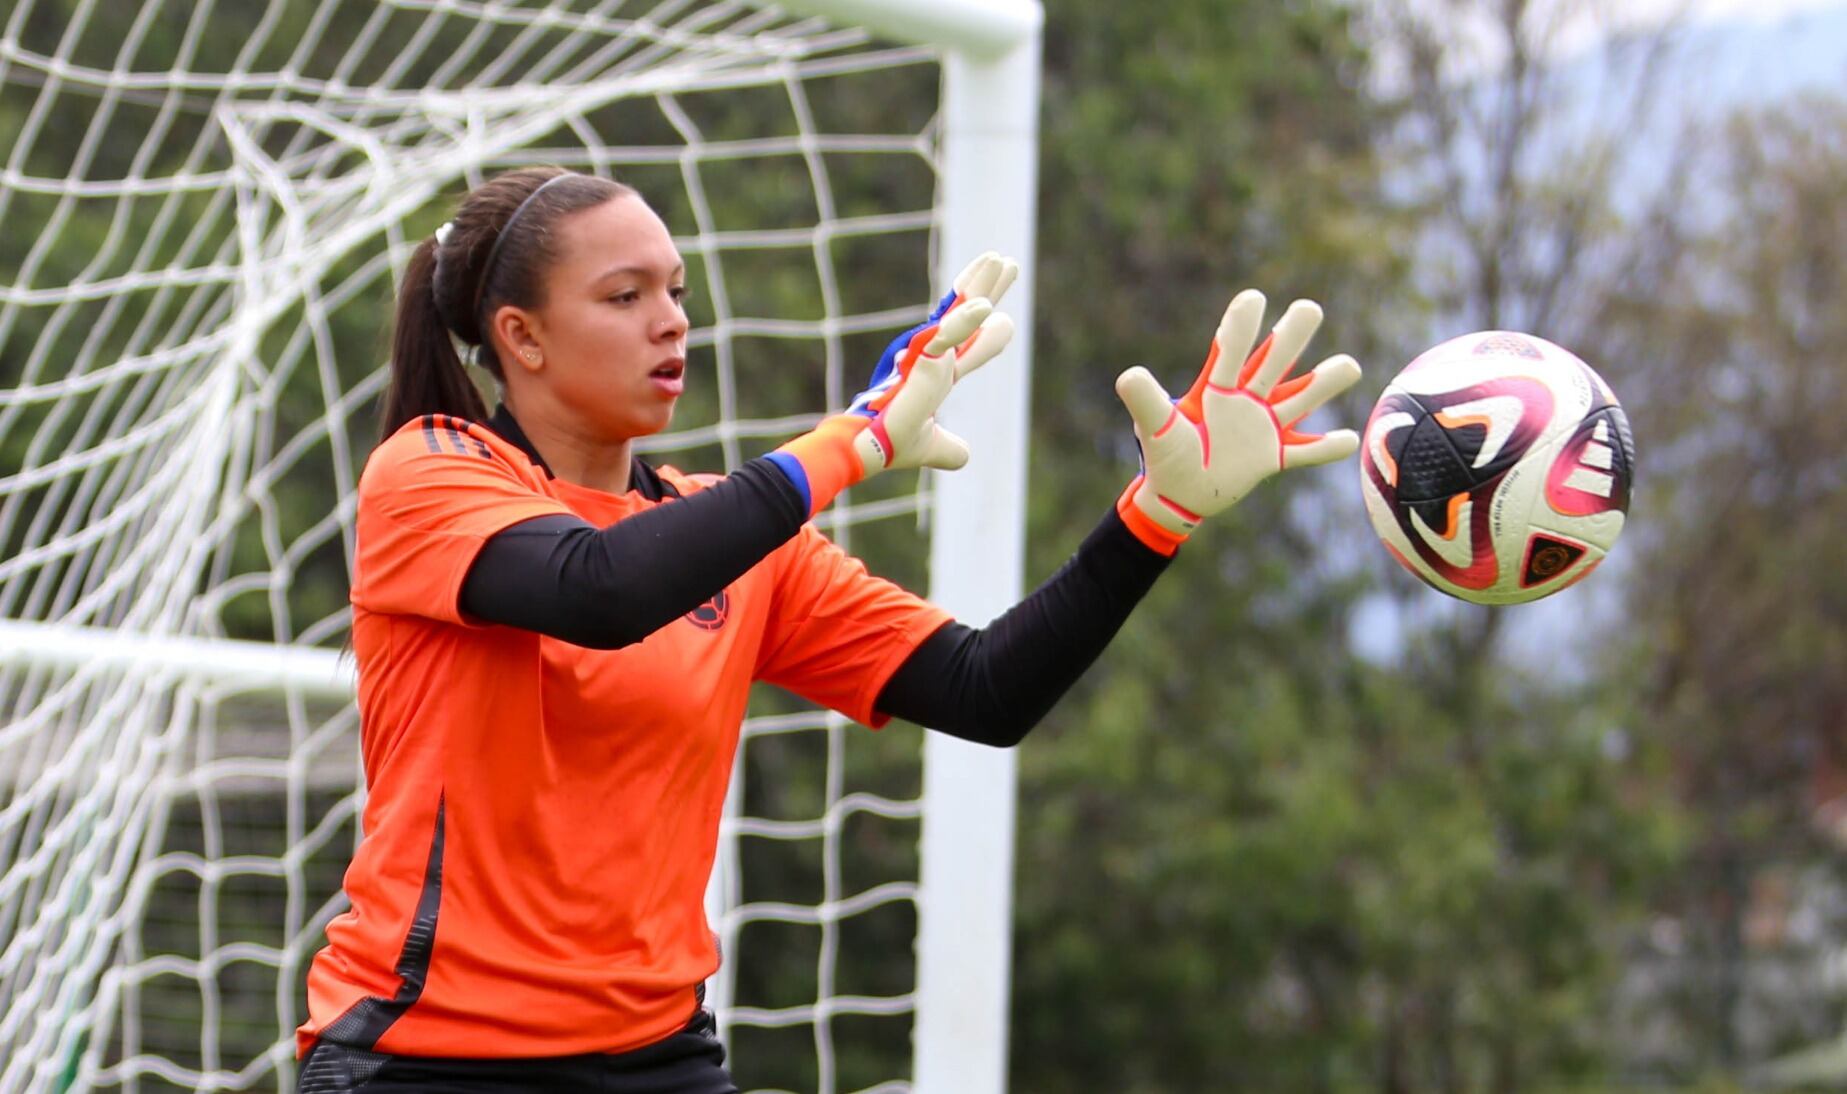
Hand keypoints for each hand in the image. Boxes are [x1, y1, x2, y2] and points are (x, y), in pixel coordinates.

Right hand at [769, 254, 1017, 514]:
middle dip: (988, 288)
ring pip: (960, 312)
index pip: (968, 343)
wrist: (869, 449)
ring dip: (980, 284)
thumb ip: (949, 447)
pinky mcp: (920, 359)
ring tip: (1000, 260)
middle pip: (967, 314)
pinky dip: (965, 321)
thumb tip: (964, 456)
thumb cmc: (891, 441)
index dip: (988, 333)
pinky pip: (945, 335)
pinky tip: (987, 307)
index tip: (1004, 320)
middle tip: (1006, 263)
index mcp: (938, 373)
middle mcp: (935, 357)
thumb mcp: (931, 445)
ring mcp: (929, 354)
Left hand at [1115, 289, 1360, 553]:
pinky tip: (1350, 440)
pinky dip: (1326, 448)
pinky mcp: (1273, 456)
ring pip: (1300, 398)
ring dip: (1324, 383)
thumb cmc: (1165, 457)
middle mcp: (1245, 399)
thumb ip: (1146, 402)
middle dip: (1290, 336)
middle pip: (1274, 361)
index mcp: (1216, 388)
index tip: (1253, 298)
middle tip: (1308, 309)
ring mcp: (1263, 426)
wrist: (1179, 494)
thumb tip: (1128, 375)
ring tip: (1349, 366)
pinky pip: (1305, 451)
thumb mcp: (1154, 430)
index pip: (1230, 351)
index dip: (1241, 326)